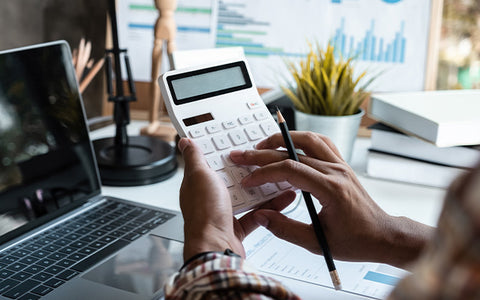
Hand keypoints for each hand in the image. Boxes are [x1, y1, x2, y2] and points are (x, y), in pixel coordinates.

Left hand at [178, 138, 295, 260]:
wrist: (215, 248)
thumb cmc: (204, 214)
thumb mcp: (199, 176)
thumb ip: (194, 158)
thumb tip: (185, 142)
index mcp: (198, 183)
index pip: (210, 162)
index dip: (223, 152)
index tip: (238, 142)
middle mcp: (210, 198)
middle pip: (232, 178)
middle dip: (249, 169)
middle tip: (265, 157)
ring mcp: (223, 213)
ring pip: (247, 196)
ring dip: (264, 187)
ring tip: (279, 176)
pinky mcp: (237, 227)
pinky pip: (257, 214)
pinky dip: (271, 207)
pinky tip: (283, 198)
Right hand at [230, 132, 432, 267]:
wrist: (383, 235)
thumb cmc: (356, 241)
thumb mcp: (317, 243)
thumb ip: (286, 229)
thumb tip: (262, 216)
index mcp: (331, 189)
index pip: (290, 170)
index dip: (264, 173)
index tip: (248, 180)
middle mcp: (336, 171)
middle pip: (293, 151)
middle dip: (262, 152)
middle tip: (242, 154)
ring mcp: (340, 165)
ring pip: (308, 139)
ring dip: (283, 139)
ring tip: (262, 145)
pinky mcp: (341, 165)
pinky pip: (321, 142)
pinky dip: (302, 139)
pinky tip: (290, 144)